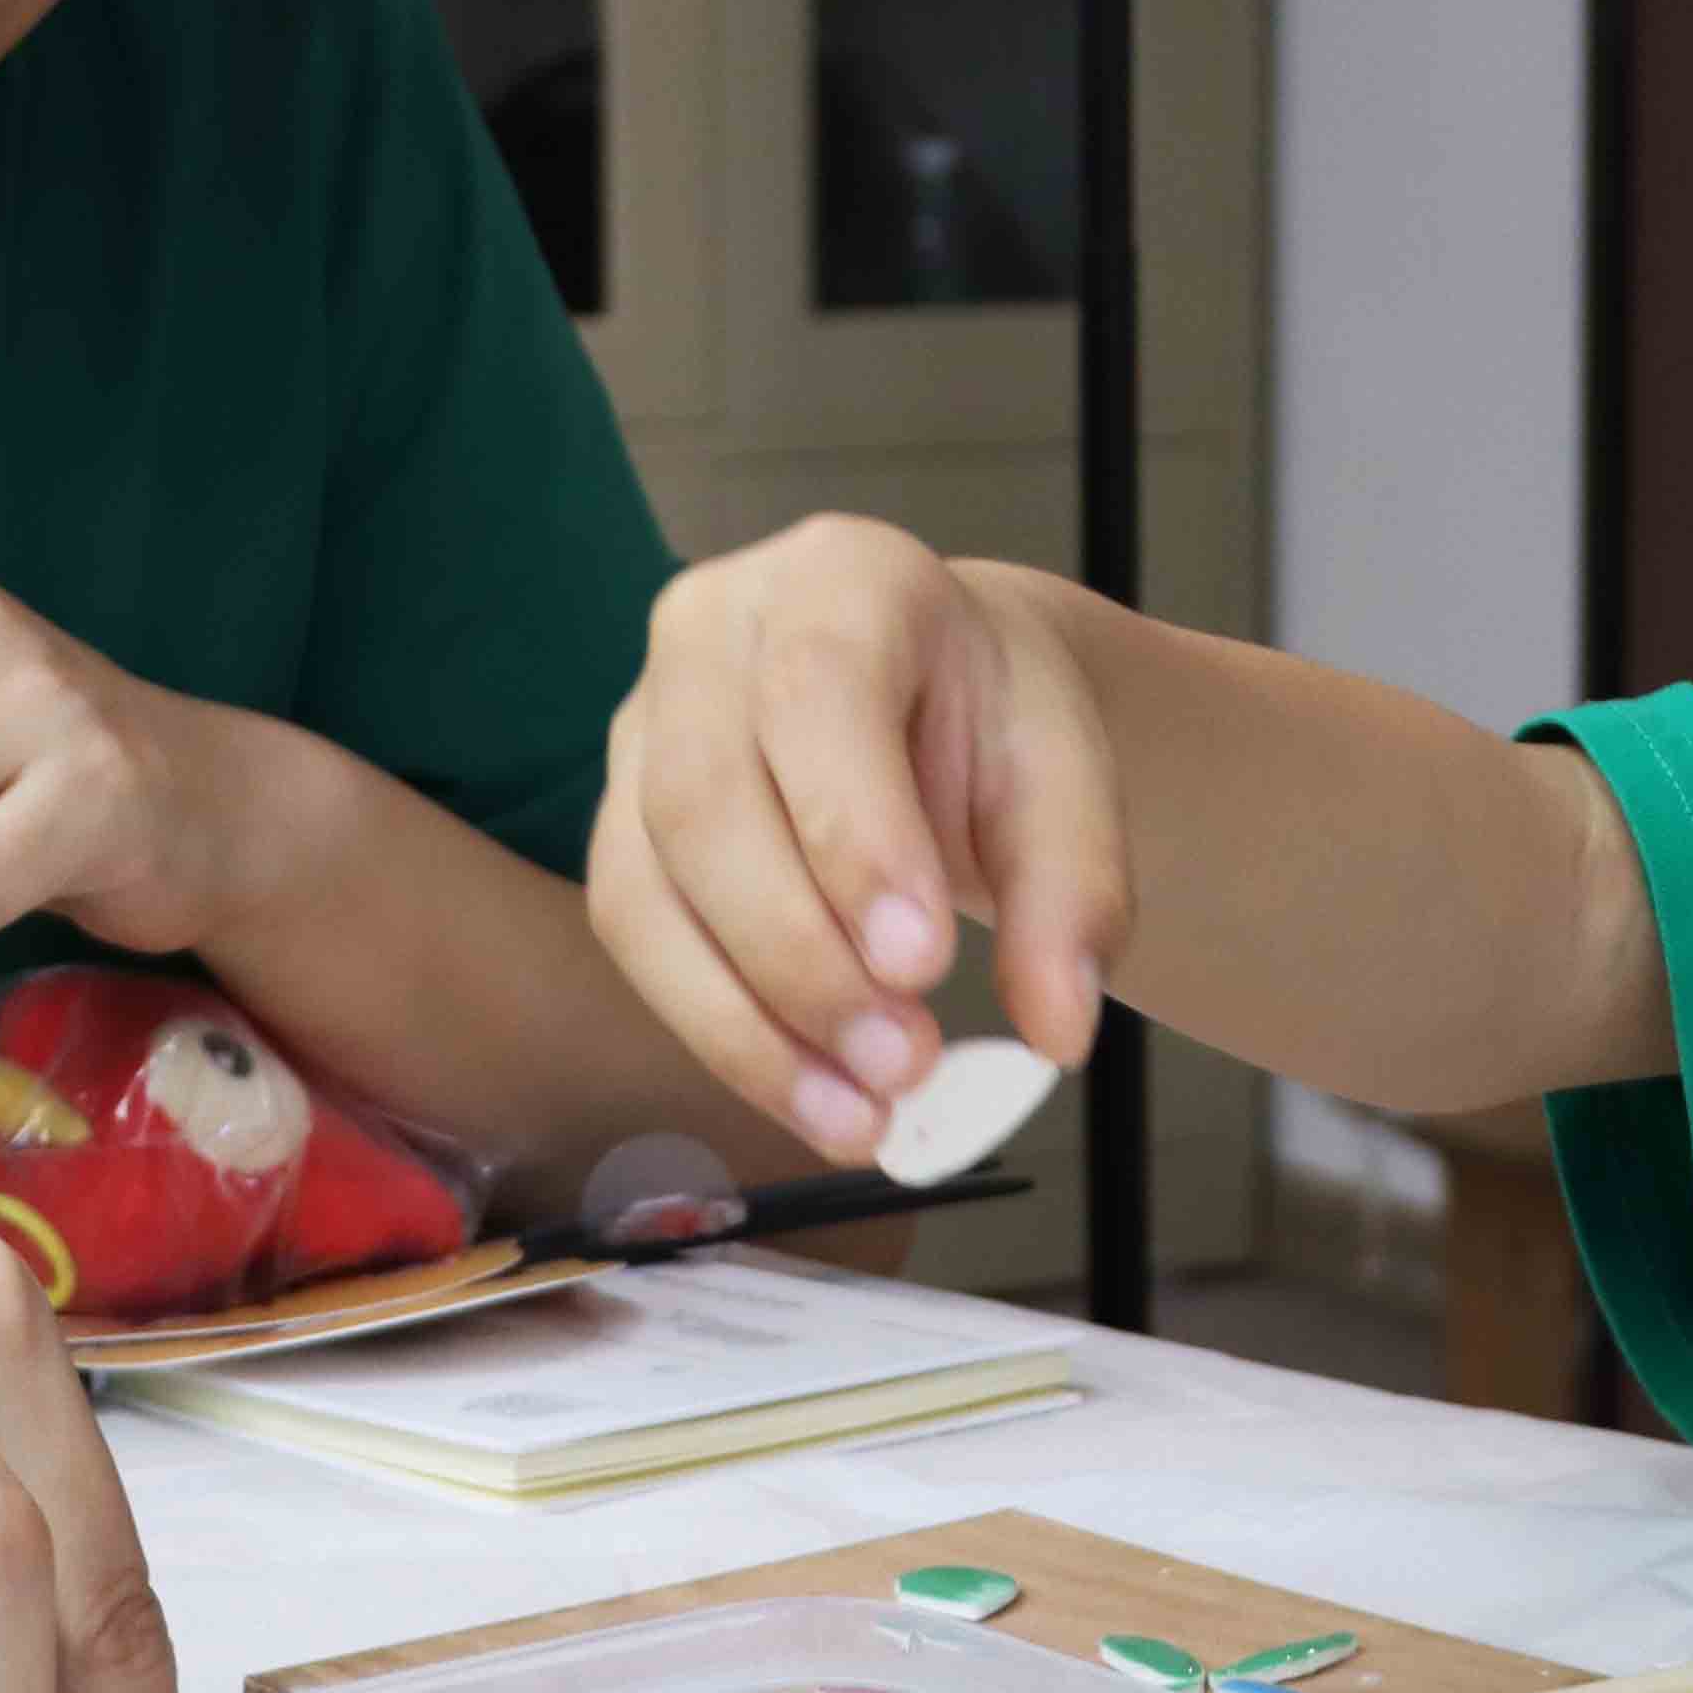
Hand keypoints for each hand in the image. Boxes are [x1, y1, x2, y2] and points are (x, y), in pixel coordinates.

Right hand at [590, 520, 1122, 1160]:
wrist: (931, 703)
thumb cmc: (989, 721)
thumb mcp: (1067, 777)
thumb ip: (1075, 892)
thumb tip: (1059, 1029)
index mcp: (839, 577)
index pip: (817, 693)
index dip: (853, 833)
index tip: (921, 964)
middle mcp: (709, 633)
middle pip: (706, 800)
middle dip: (801, 956)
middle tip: (905, 1065)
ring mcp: (642, 727)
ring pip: (648, 886)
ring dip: (751, 1022)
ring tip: (864, 1114)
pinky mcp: (618, 824)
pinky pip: (638, 940)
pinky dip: (724, 1036)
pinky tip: (811, 1099)